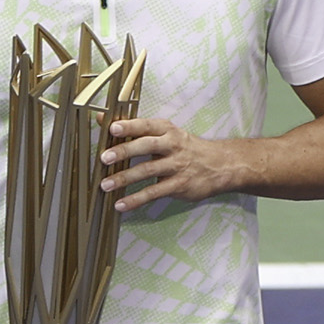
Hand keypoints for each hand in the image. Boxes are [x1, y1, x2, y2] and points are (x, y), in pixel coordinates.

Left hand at [101, 114, 246, 212]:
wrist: (220, 165)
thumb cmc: (185, 148)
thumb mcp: (165, 134)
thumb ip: (135, 129)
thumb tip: (103, 119)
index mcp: (167, 130)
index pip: (146, 125)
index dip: (129, 126)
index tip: (112, 127)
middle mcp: (172, 145)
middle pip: (146, 146)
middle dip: (124, 151)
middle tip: (104, 157)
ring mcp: (176, 166)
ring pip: (148, 170)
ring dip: (124, 178)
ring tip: (105, 185)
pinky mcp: (179, 185)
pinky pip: (154, 192)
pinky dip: (136, 199)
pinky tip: (121, 204)